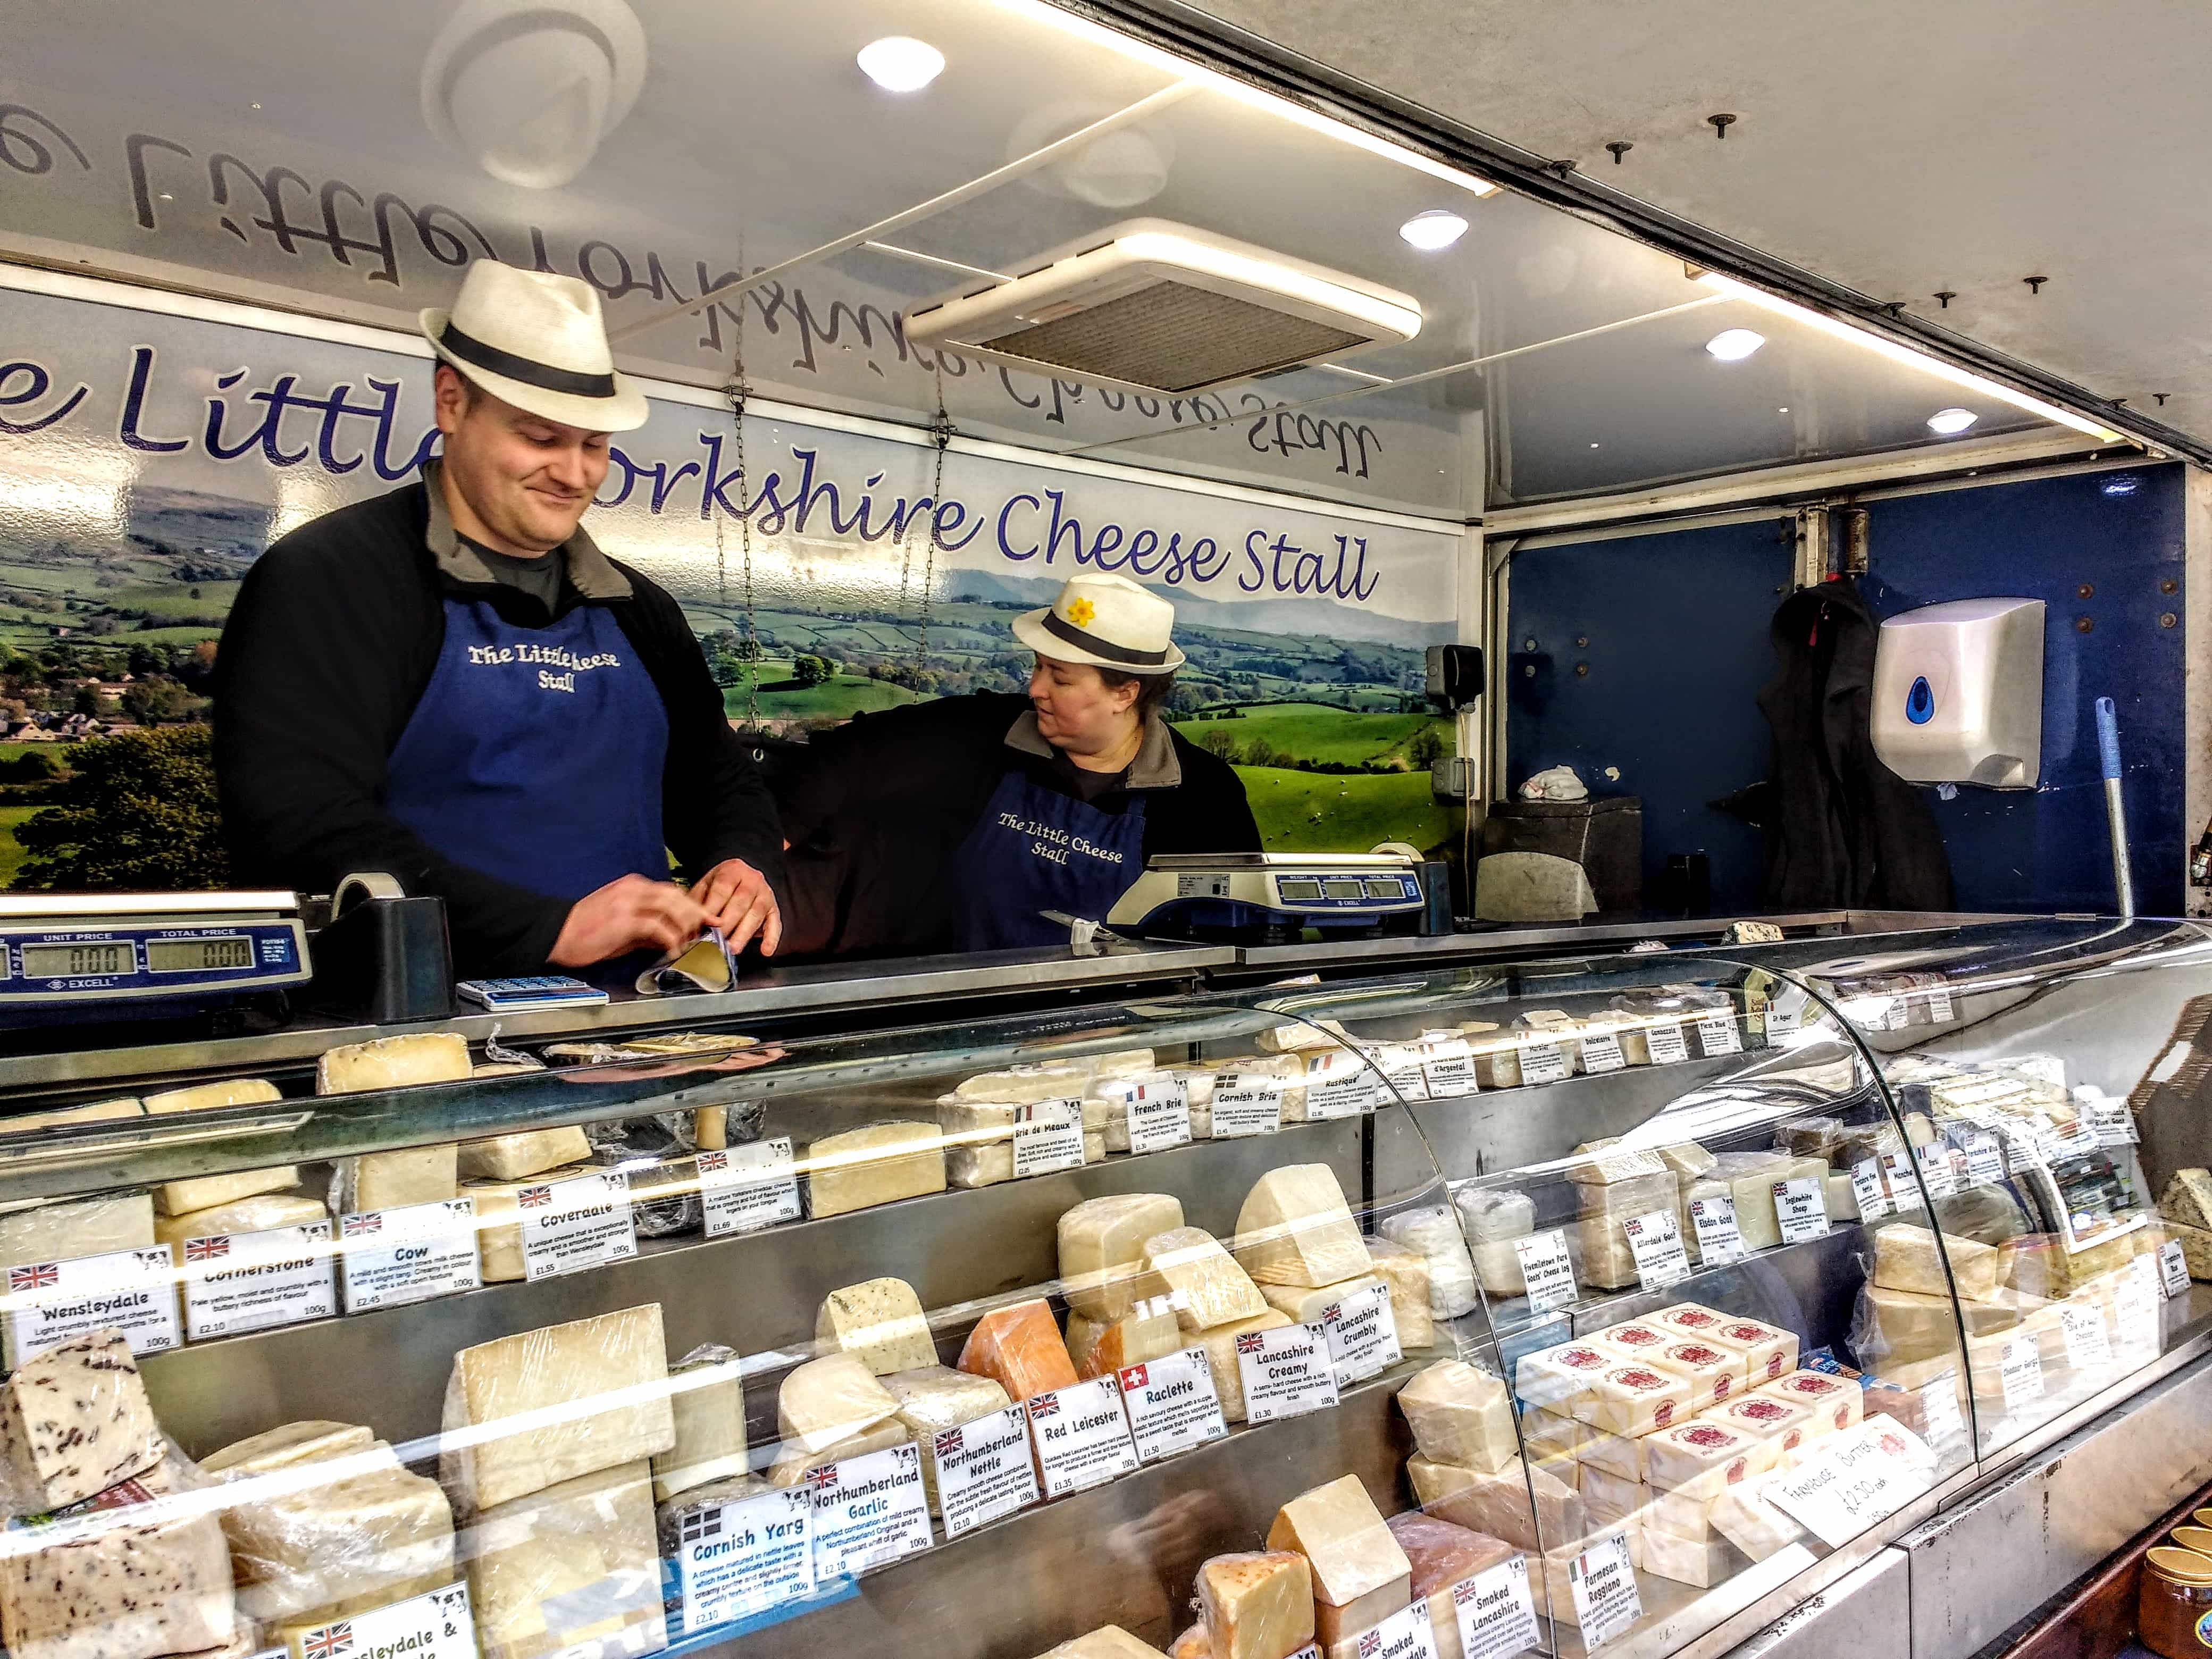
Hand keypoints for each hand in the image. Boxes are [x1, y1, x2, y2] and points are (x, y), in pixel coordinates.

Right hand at [549, 875, 709, 966]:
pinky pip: (658, 927)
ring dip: (687, 927)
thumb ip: (647, 927)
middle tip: (708, 932)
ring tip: (692, 943)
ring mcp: (628, 903)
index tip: (706, 921)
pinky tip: (674, 952)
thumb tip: (671, 937)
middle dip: (697, 914)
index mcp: (633, 886)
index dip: (692, 906)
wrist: (555, 932)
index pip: (672, 892)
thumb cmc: (586, 930)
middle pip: (677, 896)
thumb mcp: (621, 925)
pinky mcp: (624, 920)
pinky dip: (671, 940)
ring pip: (672, 907)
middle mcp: (634, 889)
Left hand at [689, 857, 781, 956]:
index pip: (722, 889)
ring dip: (744, 933)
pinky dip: (772, 938)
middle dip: (728, 923)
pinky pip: (775, 923)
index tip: (704, 924)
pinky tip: (766, 950)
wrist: (740, 876)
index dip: (713, 907)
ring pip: (756, 914)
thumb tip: (689, 926)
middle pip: (741, 902)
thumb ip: (697, 902)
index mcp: (732, 870)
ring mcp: (765, 893)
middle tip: (717, 940)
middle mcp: (752, 879)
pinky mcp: (773, 908)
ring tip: (733, 948)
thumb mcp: (705, 885)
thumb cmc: (721, 884)